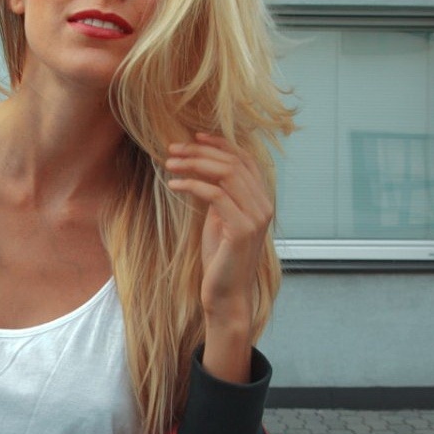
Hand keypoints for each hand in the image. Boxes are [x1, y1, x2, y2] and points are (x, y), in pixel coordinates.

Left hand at [165, 131, 272, 377]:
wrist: (226, 296)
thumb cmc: (220, 260)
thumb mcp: (220, 220)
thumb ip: (220, 195)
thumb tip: (204, 169)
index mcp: (262, 199)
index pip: (244, 159)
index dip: (220, 144)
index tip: (193, 137)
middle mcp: (264, 204)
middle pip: (232, 162)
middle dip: (199, 152)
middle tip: (171, 149)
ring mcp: (256, 216)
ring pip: (225, 174)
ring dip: (193, 164)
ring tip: (168, 163)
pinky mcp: (242, 229)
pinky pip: (215, 195)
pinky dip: (191, 185)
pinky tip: (172, 185)